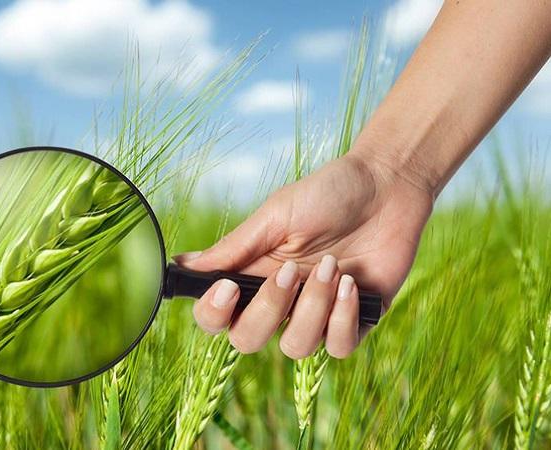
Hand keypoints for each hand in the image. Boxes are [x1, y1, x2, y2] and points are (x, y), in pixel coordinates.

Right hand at [175, 152, 432, 358]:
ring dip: (313, 307)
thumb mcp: (277, 214)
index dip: (213, 313)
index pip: (216, 315)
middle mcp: (279, 301)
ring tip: (333, 266)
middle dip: (268, 310)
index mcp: (252, 274)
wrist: (387, 185)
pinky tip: (353, 282)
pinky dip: (343, 318)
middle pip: (247, 340)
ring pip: (296, 347)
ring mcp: (315, 314)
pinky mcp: (354, 321)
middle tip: (291, 271)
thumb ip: (235, 247)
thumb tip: (185, 265)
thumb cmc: (327, 193)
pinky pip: (337, 347)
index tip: (228, 288)